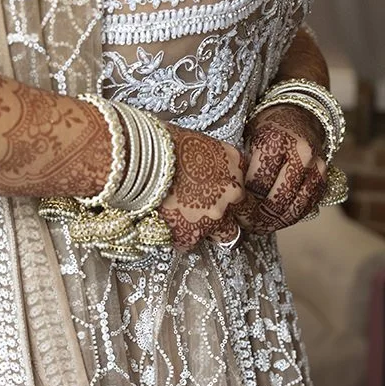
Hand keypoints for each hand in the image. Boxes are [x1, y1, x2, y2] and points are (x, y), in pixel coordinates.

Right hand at [158, 125, 245, 250]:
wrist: (138, 160)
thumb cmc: (162, 143)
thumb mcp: (197, 143)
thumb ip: (210, 162)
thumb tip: (202, 171)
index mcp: (234, 164)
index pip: (246, 182)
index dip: (233, 191)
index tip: (223, 194)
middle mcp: (231, 193)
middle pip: (244, 213)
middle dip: (231, 214)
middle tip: (213, 214)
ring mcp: (214, 217)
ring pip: (225, 235)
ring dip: (210, 230)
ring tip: (189, 223)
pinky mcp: (191, 235)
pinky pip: (190, 242)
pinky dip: (180, 236)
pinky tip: (165, 223)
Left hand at [235, 103, 327, 233]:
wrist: (297, 114)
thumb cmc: (267, 129)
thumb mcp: (249, 140)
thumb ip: (243, 167)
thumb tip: (231, 201)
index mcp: (276, 141)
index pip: (257, 184)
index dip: (243, 200)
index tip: (233, 208)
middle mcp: (300, 153)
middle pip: (278, 199)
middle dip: (259, 217)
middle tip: (245, 224)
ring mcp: (316, 165)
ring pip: (295, 206)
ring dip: (276, 222)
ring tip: (260, 227)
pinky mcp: (324, 175)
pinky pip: (308, 204)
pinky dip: (292, 216)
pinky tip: (277, 220)